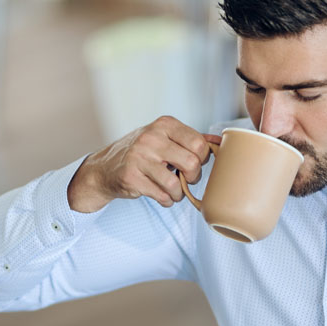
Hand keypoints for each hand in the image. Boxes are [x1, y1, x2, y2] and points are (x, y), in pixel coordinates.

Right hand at [67, 116, 219, 212]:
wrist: (105, 168)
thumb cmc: (142, 153)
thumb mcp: (165, 138)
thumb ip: (192, 139)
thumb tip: (221, 141)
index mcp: (164, 125)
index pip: (199, 143)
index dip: (202, 159)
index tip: (194, 163)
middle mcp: (151, 138)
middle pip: (192, 163)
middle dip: (192, 177)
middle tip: (185, 179)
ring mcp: (139, 157)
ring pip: (176, 184)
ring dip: (178, 193)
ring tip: (172, 190)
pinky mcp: (131, 177)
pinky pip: (162, 196)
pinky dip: (166, 200)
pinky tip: (161, 195)